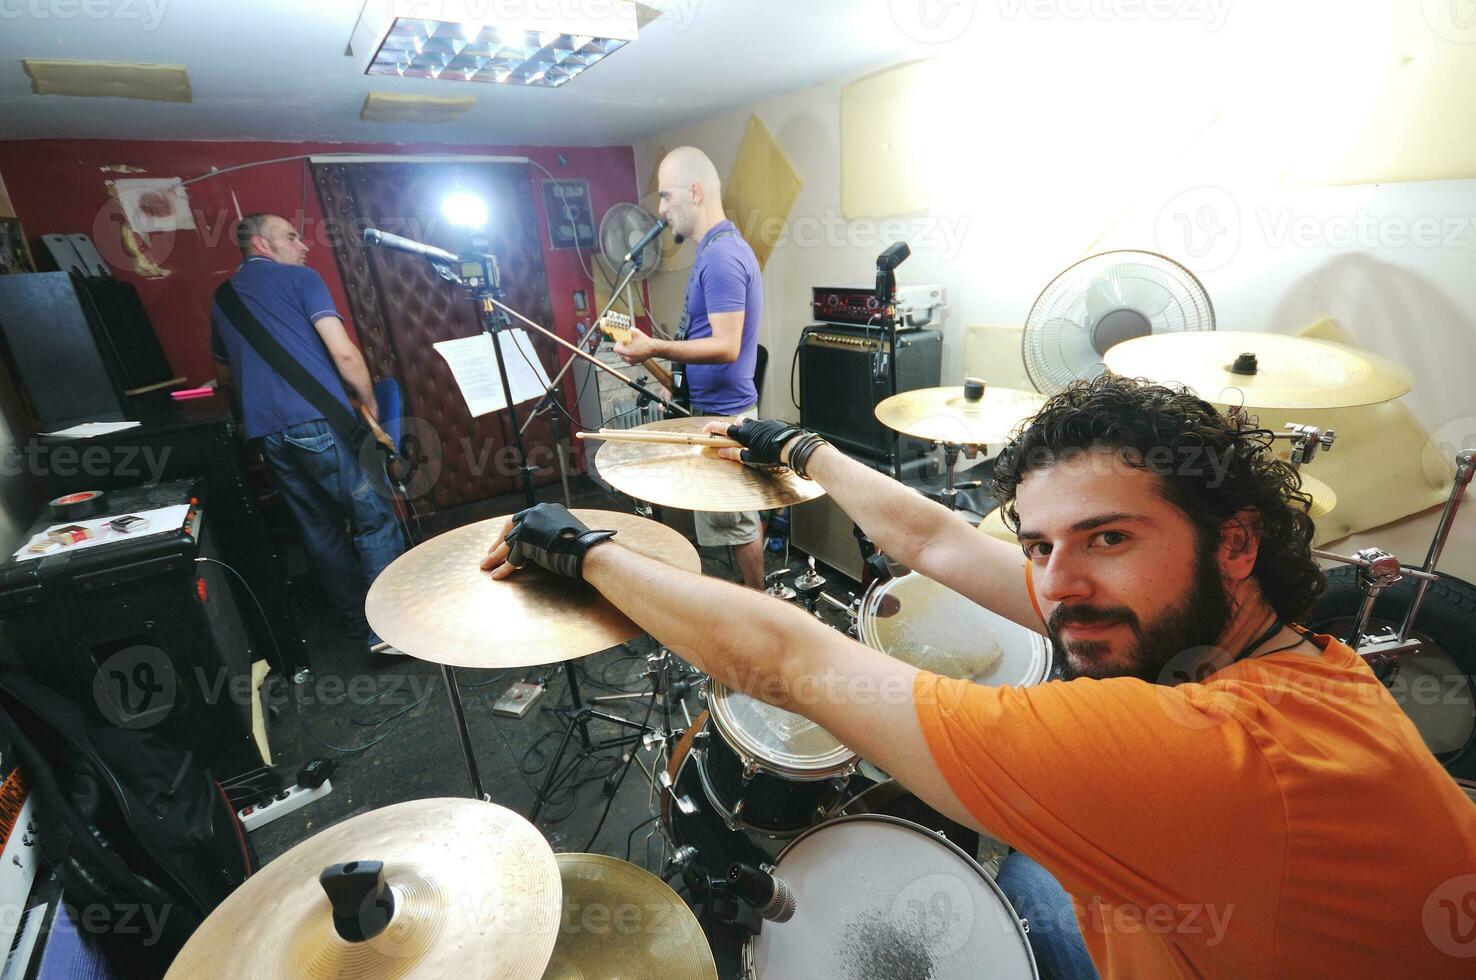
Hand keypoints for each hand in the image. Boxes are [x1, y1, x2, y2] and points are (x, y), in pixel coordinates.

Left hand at [479, 503, 616, 580]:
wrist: (588, 552)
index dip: (512, 532)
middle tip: (491, 553)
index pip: (523, 519)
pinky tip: (498, 575)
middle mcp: (536, 512)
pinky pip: (512, 556)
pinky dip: (504, 567)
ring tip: (487, 566)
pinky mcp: (526, 538)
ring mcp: (530, 524)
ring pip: (509, 543)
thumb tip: (539, 545)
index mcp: (546, 509)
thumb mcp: (563, 534)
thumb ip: (549, 534)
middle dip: (499, 542)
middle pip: (511, 527)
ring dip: (496, 556)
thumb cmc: (582, 547)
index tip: (505, 542)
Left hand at [613, 325, 657, 363]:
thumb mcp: (637, 333)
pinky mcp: (635, 362)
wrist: (654, 349)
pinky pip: (628, 359)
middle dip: (621, 347)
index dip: (618, 344)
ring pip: (623, 356)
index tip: (621, 341)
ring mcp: (632, 361)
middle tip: (625, 342)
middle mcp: (629, 358)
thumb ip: (630, 330)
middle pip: (619, 353)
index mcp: (627, 352)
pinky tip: (633, 349)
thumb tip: (628, 329)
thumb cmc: (647, 343)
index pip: (616, 349)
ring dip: (624, 351)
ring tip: (629, 346)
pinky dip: (628, 354)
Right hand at [702, 417, 806, 466]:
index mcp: (743, 432)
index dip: (713, 428)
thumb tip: (721, 452)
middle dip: (731, 429)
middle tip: (731, 439)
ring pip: (748, 423)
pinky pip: (759, 426)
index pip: (723, 428)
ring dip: (744, 430)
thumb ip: (734, 454)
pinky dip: (756, 432)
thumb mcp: (749, 457)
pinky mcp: (771, 424)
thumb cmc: (769, 454)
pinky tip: (762, 441)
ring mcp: (761, 423)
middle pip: (736, 423)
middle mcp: (751, 424)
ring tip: (748, 441)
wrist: (790, 446)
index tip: (706, 430)